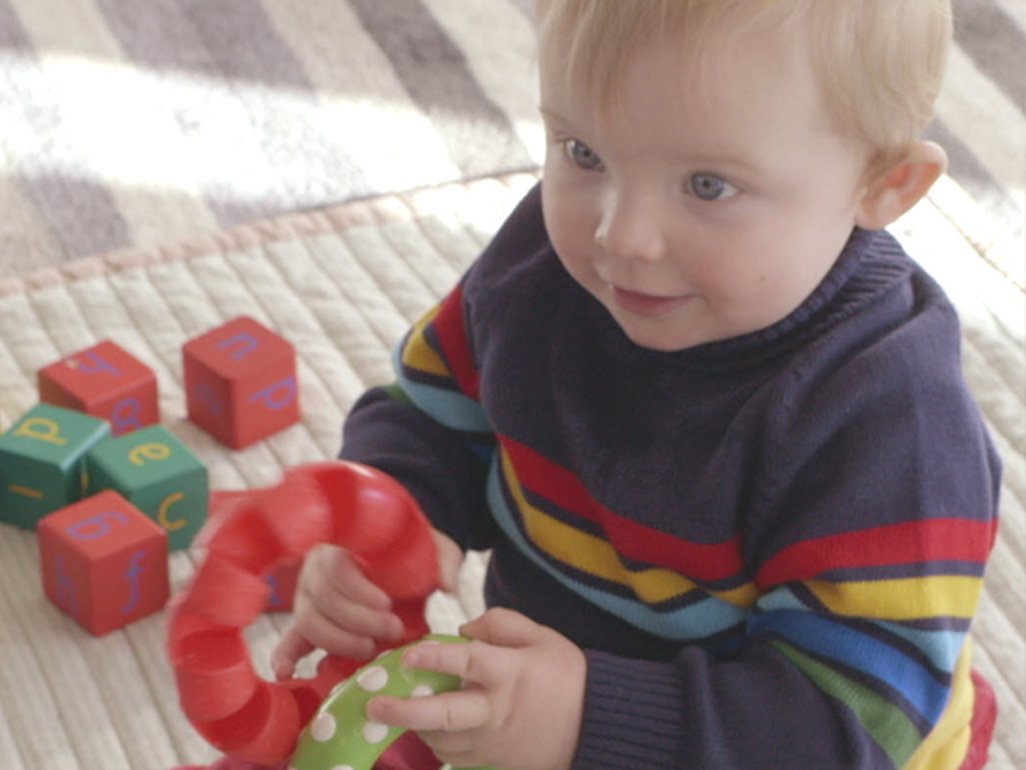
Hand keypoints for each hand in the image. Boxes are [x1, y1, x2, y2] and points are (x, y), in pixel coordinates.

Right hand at [272, 529, 462, 678]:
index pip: (335, 567)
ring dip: (340, 641)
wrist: (404, 557)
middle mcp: (317, 566)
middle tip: (393, 630)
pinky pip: (291, 637)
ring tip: (371, 648)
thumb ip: (443, 561)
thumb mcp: (433, 548)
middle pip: (323, 599)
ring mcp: (308, 593)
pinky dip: (286, 655)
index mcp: (342, 541)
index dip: (358, 591)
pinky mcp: (309, 619)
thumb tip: (448, 586)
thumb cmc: (412, 551)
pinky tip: (287, 672)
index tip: (388, 604)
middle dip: (359, 622)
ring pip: (310, 622)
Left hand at [367, 608, 585, 769]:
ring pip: (445, 740)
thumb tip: (464, 628)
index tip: (408, 654)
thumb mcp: (542, 637)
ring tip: (395, 715)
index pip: (467, 662)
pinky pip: (458, 757)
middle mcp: (497, 710)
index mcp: (510, 673)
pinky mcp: (496, 762)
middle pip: (445, 714)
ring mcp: (495, 742)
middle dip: (405, 712)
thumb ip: (502, 624)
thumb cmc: (567, 675)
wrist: (596, 724)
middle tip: (373, 707)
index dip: (435, 657)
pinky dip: (440, 744)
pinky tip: (429, 730)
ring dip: (417, 728)